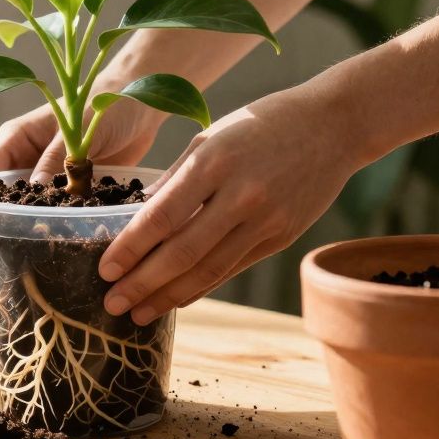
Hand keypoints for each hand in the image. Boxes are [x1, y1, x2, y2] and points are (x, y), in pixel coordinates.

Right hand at [0, 98, 164, 287]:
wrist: (142, 101)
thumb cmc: (106, 102)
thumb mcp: (75, 130)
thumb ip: (56, 160)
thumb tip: (35, 194)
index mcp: (15, 141)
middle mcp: (25, 161)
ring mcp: (47, 178)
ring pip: (23, 217)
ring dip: (15, 245)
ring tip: (7, 279)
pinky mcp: (71, 190)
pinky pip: (54, 218)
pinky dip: (48, 239)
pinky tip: (48, 264)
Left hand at [98, 86, 362, 323]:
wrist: (332, 125)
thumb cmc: (261, 124)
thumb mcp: (211, 137)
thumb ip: (174, 177)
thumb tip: (138, 216)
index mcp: (214, 162)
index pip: (162, 216)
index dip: (131, 248)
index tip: (106, 269)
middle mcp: (240, 195)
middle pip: (182, 252)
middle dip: (143, 283)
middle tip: (113, 303)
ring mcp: (265, 219)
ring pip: (209, 269)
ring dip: (168, 296)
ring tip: (139, 313)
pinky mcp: (282, 236)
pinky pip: (233, 268)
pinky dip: (202, 287)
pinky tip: (176, 299)